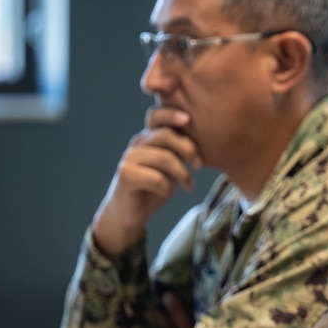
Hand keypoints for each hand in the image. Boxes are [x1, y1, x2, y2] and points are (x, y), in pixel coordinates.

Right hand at [92, 105, 202, 257]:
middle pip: (166, 135)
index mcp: (149, 137)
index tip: (188, 119)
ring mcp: (129, 157)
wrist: (129, 213)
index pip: (156, 116)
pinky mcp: (126, 174)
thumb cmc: (155, 188)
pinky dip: (167, 189)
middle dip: (188, 149)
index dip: (171, 113)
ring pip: (164, 158)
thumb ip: (180, 152)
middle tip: (199, 166)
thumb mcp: (172, 167)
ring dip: (182, 174)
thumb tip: (202, 140)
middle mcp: (137, 143)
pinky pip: (156, 178)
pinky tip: (167, 194)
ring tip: (188, 186)